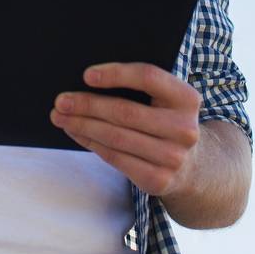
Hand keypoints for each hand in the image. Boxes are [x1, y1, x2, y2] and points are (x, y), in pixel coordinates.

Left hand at [50, 62, 201, 196]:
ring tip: (61, 117)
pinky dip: (90, 144)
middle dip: (87, 105)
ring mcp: (172, 157)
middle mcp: (184, 129)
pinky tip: (76, 134)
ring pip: (115, 137)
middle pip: (125, 111)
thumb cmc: (167, 122)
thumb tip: (88, 81)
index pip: (148, 77)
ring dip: (82, 126)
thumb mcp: (168, 101)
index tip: (86, 75)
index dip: (116, 74)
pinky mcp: (158, 179)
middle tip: (61, 101)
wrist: (194, 168)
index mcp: (187, 99)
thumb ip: (142, 88)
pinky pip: (115, 157)